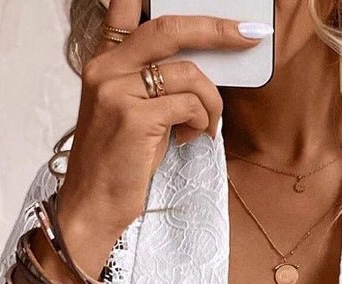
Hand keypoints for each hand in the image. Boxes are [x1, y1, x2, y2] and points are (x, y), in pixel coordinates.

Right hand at [52, 0, 266, 274]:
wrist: (93, 204)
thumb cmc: (117, 164)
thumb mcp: (130, 111)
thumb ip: (153, 82)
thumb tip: (201, 68)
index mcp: (103, 61)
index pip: (126, 8)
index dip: (163, 0)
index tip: (207, 10)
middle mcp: (106, 69)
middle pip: (169, 28)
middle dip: (216, 29)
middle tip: (248, 35)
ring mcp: (117, 91)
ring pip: (188, 73)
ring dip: (211, 101)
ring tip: (206, 125)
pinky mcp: (134, 118)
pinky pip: (188, 105)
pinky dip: (201, 122)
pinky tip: (192, 138)